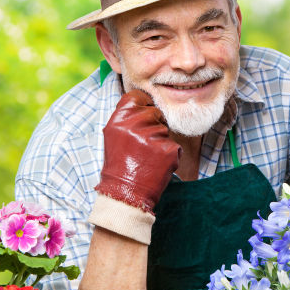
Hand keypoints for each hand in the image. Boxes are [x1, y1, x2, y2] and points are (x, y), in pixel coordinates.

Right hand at [95, 90, 179, 212]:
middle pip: (155, 113)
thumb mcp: (114, 135)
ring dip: (161, 142)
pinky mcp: (168, 150)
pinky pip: (175, 145)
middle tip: (143, 146)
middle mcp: (134, 125)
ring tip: (147, 157)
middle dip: (154, 125)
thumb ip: (127, 117)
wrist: (125, 193)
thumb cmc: (121, 164)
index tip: (144, 113)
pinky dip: (169, 155)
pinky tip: (156, 165)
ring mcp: (152, 137)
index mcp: (119, 119)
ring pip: (166, 130)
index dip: (144, 103)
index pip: (137, 96)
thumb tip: (145, 101)